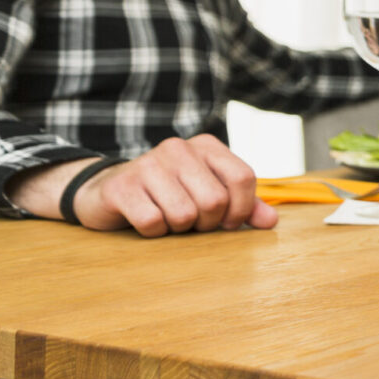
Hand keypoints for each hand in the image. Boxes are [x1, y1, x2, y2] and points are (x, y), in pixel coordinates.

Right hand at [51, 136, 273, 236]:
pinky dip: (154, 232)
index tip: (228, 222)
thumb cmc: (169, 195)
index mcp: (206, 146)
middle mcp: (178, 148)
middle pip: (215, 200)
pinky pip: (153, 222)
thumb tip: (271, 222)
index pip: (244, 177)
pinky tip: (145, 220)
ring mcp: (147, 164)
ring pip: (185, 214)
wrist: (106, 192)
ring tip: (168, 218)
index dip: (242, 208)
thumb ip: (243, 206)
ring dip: (179, 228)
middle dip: (207, 222)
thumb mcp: (209, 194)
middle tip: (192, 222)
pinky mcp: (121, 187)